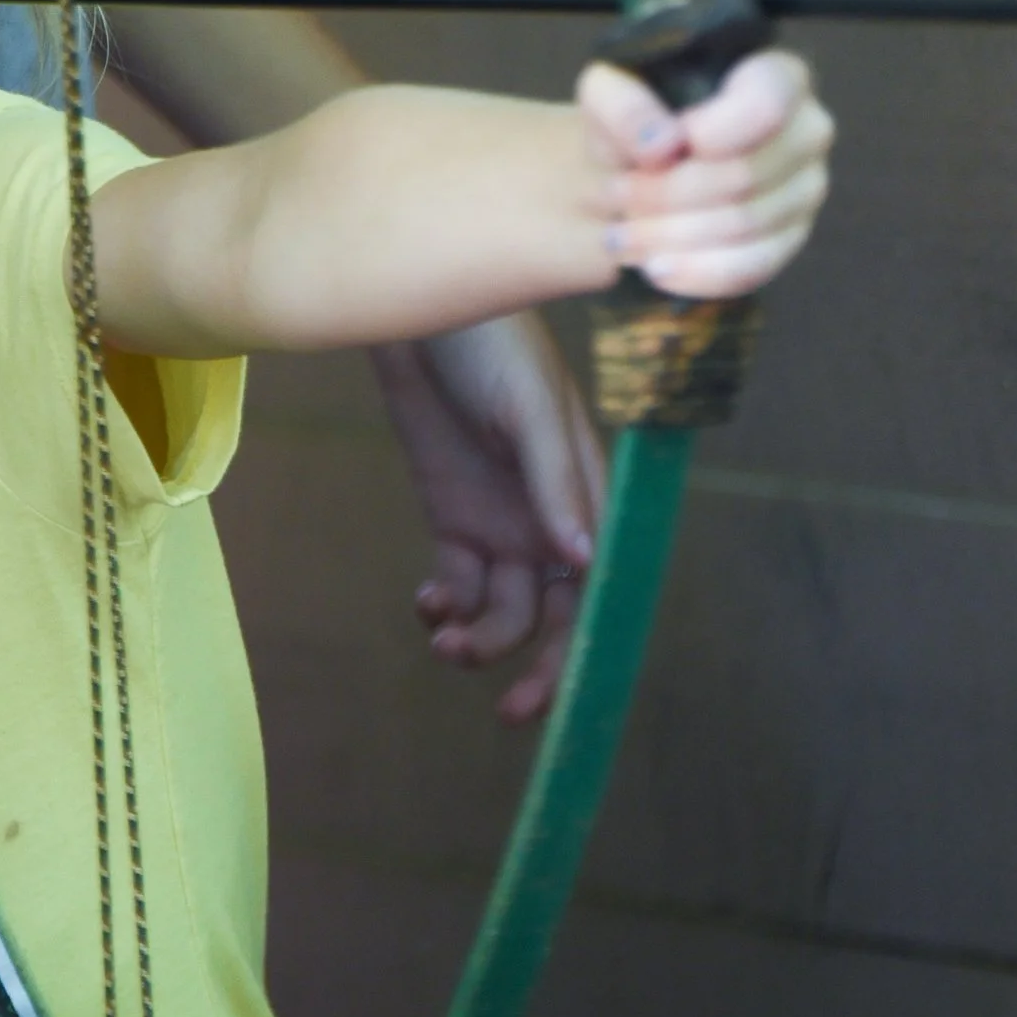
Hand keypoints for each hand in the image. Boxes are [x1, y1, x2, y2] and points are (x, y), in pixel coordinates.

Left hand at [375, 318, 606, 726]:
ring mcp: (501, 520)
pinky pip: (457, 584)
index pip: (600, 588)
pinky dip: (444, 606)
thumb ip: (553, 479)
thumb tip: (581, 558)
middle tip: (508, 709)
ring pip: (502, 610)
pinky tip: (428, 604)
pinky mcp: (453, 515)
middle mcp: (551, 519)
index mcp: (587, 495)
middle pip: (555, 617)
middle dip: (536, 668)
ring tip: (443, 635)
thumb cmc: (490, 341)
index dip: (587, 646)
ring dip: (478, 638)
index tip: (562, 694)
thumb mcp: (526, 406)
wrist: (416, 307)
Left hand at [579, 46, 833, 296]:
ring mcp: (806, 189)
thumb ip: (624, 106)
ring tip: (620, 234)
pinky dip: (698, 272)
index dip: (715, 130)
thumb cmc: (632, 121)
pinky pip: (753, 267)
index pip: (768, 101)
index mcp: (778, 76)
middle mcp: (807, 131)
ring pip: (745, 225)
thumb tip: (661, 146)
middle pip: (745, 174)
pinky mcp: (790, 240)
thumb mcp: (608, 94)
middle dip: (669, 193)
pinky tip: (655, 267)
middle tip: (615, 196)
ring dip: (673, 236)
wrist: (637, 169)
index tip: (659, 149)